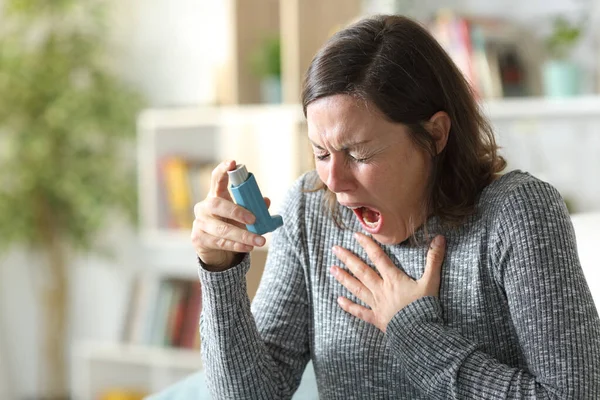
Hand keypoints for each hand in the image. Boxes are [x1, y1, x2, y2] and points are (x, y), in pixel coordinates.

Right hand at [191, 160, 269, 270]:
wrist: (214, 249)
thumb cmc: (230, 225)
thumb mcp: (242, 215)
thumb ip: (254, 207)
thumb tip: (266, 201)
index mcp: (215, 195)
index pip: (216, 178)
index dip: (223, 169)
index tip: (233, 163)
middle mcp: (204, 207)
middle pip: (217, 204)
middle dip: (237, 211)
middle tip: (254, 219)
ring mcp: (199, 223)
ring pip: (221, 229)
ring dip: (243, 235)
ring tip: (260, 240)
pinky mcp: (198, 239)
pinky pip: (220, 242)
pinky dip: (237, 245)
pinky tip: (249, 247)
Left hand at [330, 232, 445, 331]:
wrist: (419, 333)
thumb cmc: (425, 307)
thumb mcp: (431, 281)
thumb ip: (434, 259)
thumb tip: (440, 238)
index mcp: (393, 279)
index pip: (378, 258)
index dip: (367, 245)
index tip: (355, 235)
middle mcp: (381, 289)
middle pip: (362, 271)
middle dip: (348, 259)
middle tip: (335, 249)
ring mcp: (377, 304)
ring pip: (357, 288)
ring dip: (344, 278)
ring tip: (332, 269)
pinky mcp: (376, 319)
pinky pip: (360, 312)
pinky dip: (349, 306)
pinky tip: (339, 300)